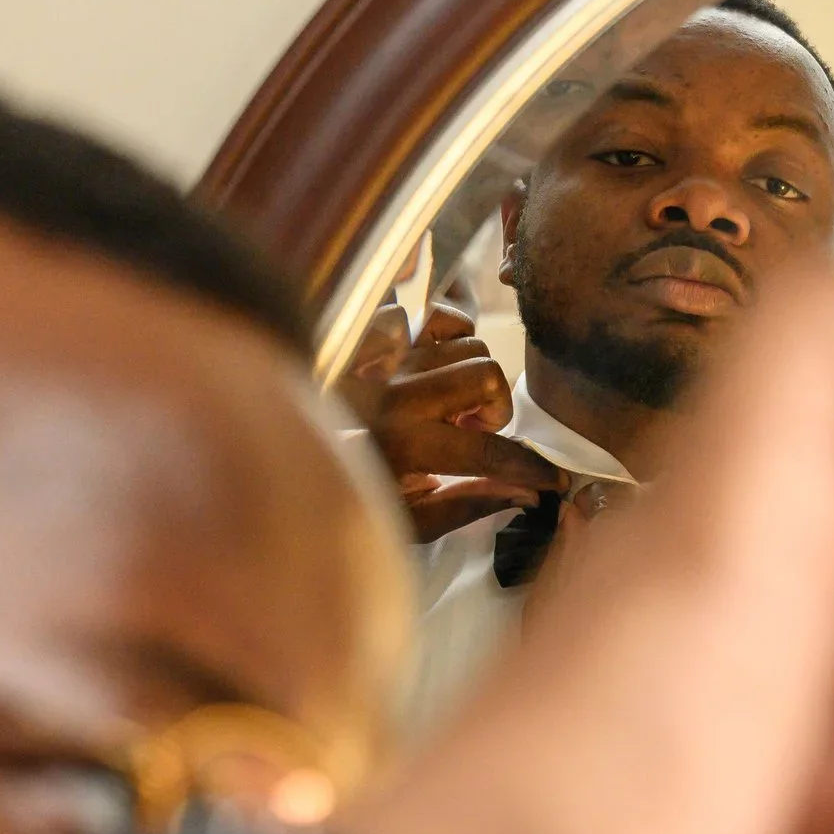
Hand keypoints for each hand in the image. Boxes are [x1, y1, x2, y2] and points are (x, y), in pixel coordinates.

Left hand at [345, 301, 563, 540]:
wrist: (281, 454)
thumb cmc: (343, 487)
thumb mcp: (400, 518)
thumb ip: (464, 505)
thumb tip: (523, 495)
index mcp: (401, 445)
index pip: (489, 452)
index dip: (530, 467)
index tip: (552, 478)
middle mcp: (394, 392)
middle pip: (487, 375)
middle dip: (493, 408)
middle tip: (469, 432)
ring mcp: (383, 352)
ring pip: (470, 343)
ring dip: (470, 377)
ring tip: (444, 405)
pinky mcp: (375, 327)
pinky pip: (442, 315)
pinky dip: (450, 338)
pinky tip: (434, 369)